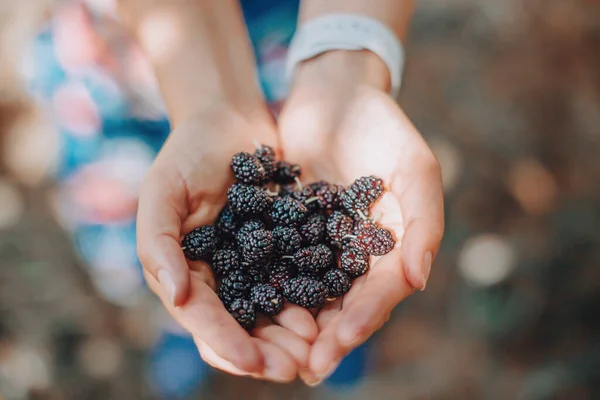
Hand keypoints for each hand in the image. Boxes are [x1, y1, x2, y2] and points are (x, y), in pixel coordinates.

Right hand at [136, 104, 317, 381]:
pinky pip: (296, 282)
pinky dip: (310, 300)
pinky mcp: (281, 249)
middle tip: (297, 365)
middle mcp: (218, 278)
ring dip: (292, 334)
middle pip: (241, 327)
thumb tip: (176, 296)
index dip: (226, 343)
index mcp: (184, 273)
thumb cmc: (187, 154)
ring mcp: (251, 265)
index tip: (255, 362)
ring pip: (272, 312)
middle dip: (267, 350)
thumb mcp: (162, 192)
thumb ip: (158, 244)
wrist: (227, 121)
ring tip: (318, 344)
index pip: (203, 319)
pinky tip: (329, 310)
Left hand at [278, 51, 444, 383]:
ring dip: (295, 325)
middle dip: (327, 336)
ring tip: (276, 354)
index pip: (381, 292)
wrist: (333, 93)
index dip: (364, 317)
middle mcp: (355, 254)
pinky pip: (277, 265)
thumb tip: (418, 281)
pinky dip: (266, 289)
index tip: (340, 339)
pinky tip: (249, 310)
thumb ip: (424, 222)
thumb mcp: (415, 168)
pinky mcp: (286, 230)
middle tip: (305, 367)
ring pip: (309, 294)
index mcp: (391, 247)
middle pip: (344, 304)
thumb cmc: (381, 127)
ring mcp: (320, 245)